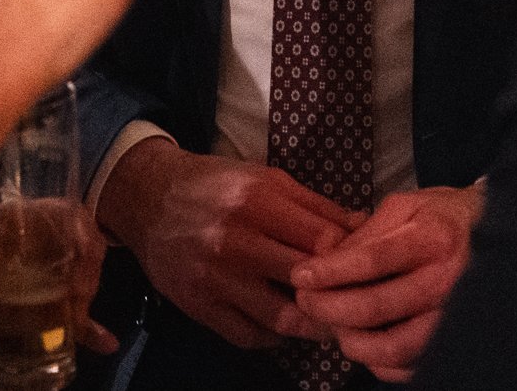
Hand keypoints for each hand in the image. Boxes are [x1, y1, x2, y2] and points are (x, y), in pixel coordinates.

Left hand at [0, 204, 120, 353]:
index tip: (80, 263)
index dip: (84, 236)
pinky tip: (104, 342)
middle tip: (76, 298)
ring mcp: (35, 281)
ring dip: (87, 306)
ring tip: (82, 324)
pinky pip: (66, 319)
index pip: (70, 217)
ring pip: (76, 289)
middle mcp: (35, 248)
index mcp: (21, 222)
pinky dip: (87, 330)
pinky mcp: (30, 312)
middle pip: (80, 255)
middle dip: (86, 276)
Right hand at [96, 141, 361, 350]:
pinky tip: (284, 324)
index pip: (323, 239)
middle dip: (339, 294)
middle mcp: (235, 240)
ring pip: (282, 317)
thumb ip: (316, 206)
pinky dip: (274, 336)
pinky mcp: (198, 306)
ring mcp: (214, 278)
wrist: (148, 200)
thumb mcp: (267, 180)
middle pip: (307, 279)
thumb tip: (365, 227)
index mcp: (258, 200)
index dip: (353, 256)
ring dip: (312, 325)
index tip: (367, 266)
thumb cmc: (216, 185)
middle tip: (360, 302)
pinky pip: (249, 336)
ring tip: (330, 322)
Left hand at [290, 185, 482, 380]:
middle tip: (306, 301)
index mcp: (433, 239)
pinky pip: (408, 367)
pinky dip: (378, 362)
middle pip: (375, 308)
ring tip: (334, 325)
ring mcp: (454, 318)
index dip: (330, 271)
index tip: (301, 276)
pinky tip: (364, 342)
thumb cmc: (443, 219)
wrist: (493, 237)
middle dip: (328, 308)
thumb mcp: (405, 207)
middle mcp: (447, 281)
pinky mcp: (455, 344)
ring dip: (352, 340)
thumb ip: (364, 233)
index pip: (372, 260)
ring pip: (392, 347)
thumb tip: (324, 258)